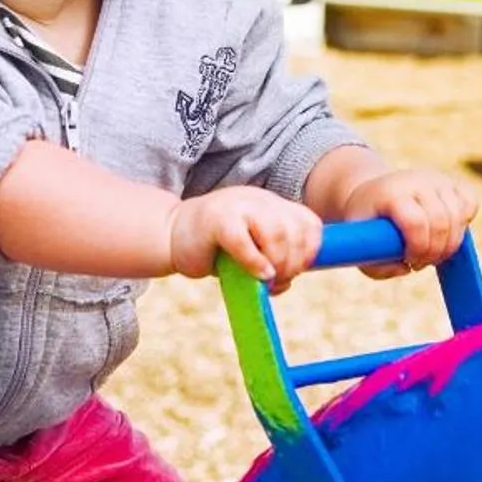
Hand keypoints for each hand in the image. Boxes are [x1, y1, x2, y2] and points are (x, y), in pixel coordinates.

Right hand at [168, 188, 323, 292]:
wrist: (171, 236)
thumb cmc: (213, 248)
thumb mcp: (252, 251)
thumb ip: (273, 259)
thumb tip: (286, 281)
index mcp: (271, 204)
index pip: (309, 223)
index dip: (310, 252)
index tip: (296, 272)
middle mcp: (258, 199)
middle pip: (295, 230)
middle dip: (294, 263)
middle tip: (279, 281)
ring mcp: (237, 205)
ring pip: (276, 233)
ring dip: (279, 264)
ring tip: (268, 280)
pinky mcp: (216, 219)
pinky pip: (245, 242)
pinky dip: (256, 263)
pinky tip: (257, 275)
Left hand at [340, 168, 475, 277]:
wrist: (372, 194)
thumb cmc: (367, 225)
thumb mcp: (361, 248)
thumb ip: (380, 266)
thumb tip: (407, 268)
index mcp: (390, 194)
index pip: (415, 222)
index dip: (418, 248)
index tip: (410, 261)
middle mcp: (416, 181)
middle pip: (441, 222)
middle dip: (435, 252)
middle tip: (421, 262)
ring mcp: (436, 179)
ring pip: (459, 216)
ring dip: (450, 243)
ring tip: (432, 252)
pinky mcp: (451, 182)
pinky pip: (471, 203)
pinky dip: (464, 223)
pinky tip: (446, 231)